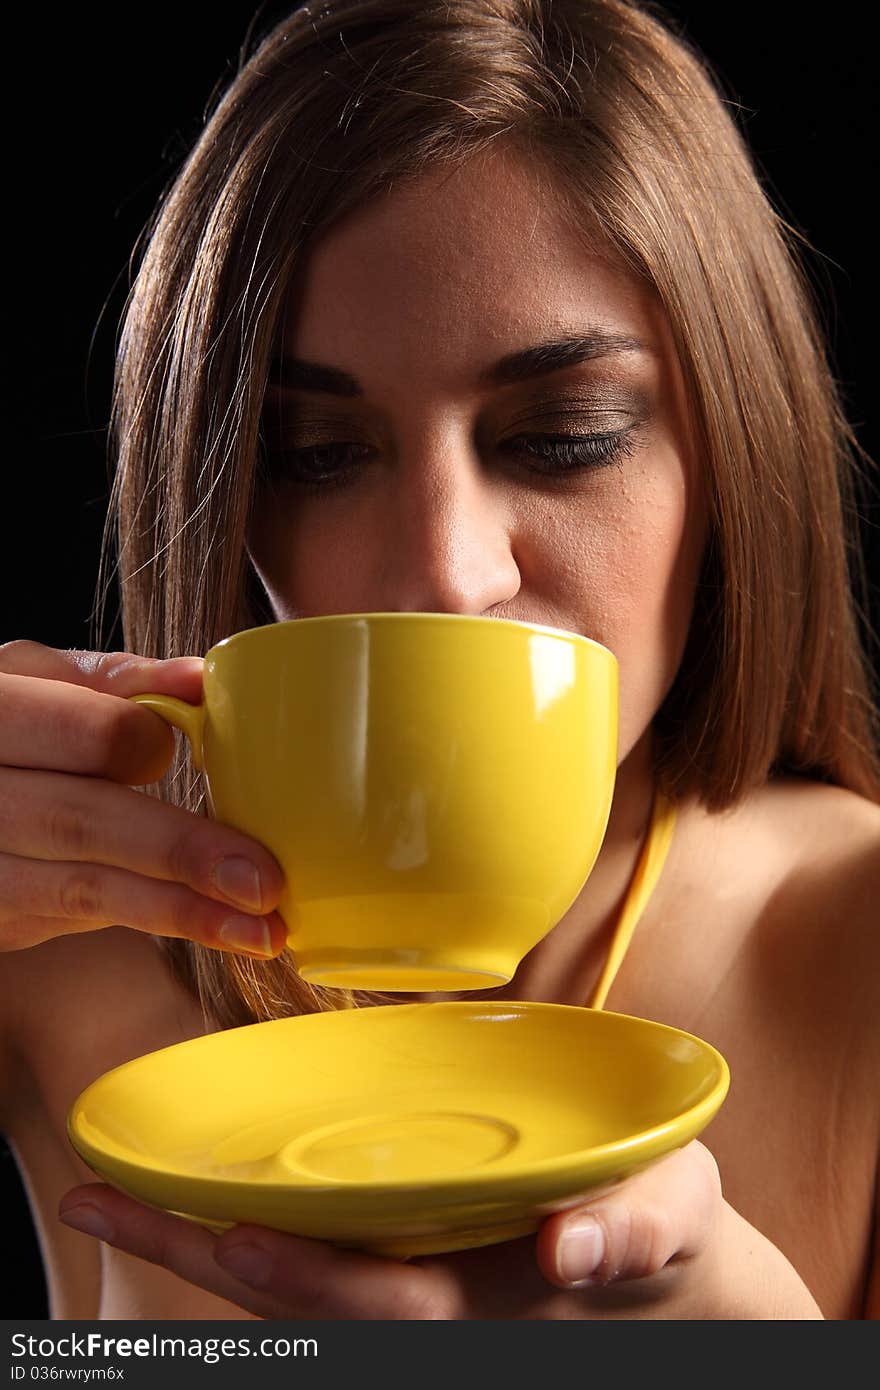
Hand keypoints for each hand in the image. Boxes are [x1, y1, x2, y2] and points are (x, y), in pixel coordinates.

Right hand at [0, 641, 285, 957]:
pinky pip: (79, 920)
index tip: (191, 752)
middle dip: (184, 852)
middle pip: (84, 821)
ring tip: (261, 929)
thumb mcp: (41, 682)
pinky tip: (217, 926)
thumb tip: (200, 680)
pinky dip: (154, 920)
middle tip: (265, 881)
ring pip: (85, 889)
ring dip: (183, 911)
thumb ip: (119, 681)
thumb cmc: (12, 723)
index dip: (147, 745)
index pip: (86, 734)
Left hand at [59, 1141, 811, 1318]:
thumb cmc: (657, 1225)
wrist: (658, 1261)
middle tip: (94, 1198)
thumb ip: (637, 1227)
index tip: (232, 1241)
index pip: (374, 1298)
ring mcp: (402, 1276)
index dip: (302, 1278)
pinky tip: (186, 1197)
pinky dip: (239, 1230)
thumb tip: (573, 1248)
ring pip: (282, 1276)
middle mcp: (421, 1297)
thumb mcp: (674, 1212)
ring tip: (106, 1193)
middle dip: (195, 1254)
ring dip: (192, 1241)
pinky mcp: (394, 1248)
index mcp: (479, 1293)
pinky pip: (305, 1248)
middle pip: (293, 1295)